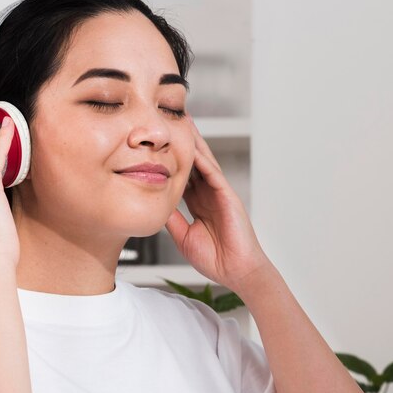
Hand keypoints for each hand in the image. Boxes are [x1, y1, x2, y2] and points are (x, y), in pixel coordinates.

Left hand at [164, 113, 271, 293]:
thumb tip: (156, 205)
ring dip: (194, 143)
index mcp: (199, 204)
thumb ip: (172, 219)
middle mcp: (209, 195)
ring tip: (182, 122)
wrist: (236, 272)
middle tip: (169, 121)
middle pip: (194, 162)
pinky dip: (204, 161)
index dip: (170, 160)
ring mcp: (220, 194)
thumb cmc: (215, 259)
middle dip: (182, 143)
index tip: (156, 145)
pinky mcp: (228, 198)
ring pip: (205, 163)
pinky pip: (214, 176)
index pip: (183, 176)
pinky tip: (193, 148)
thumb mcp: (183, 236)